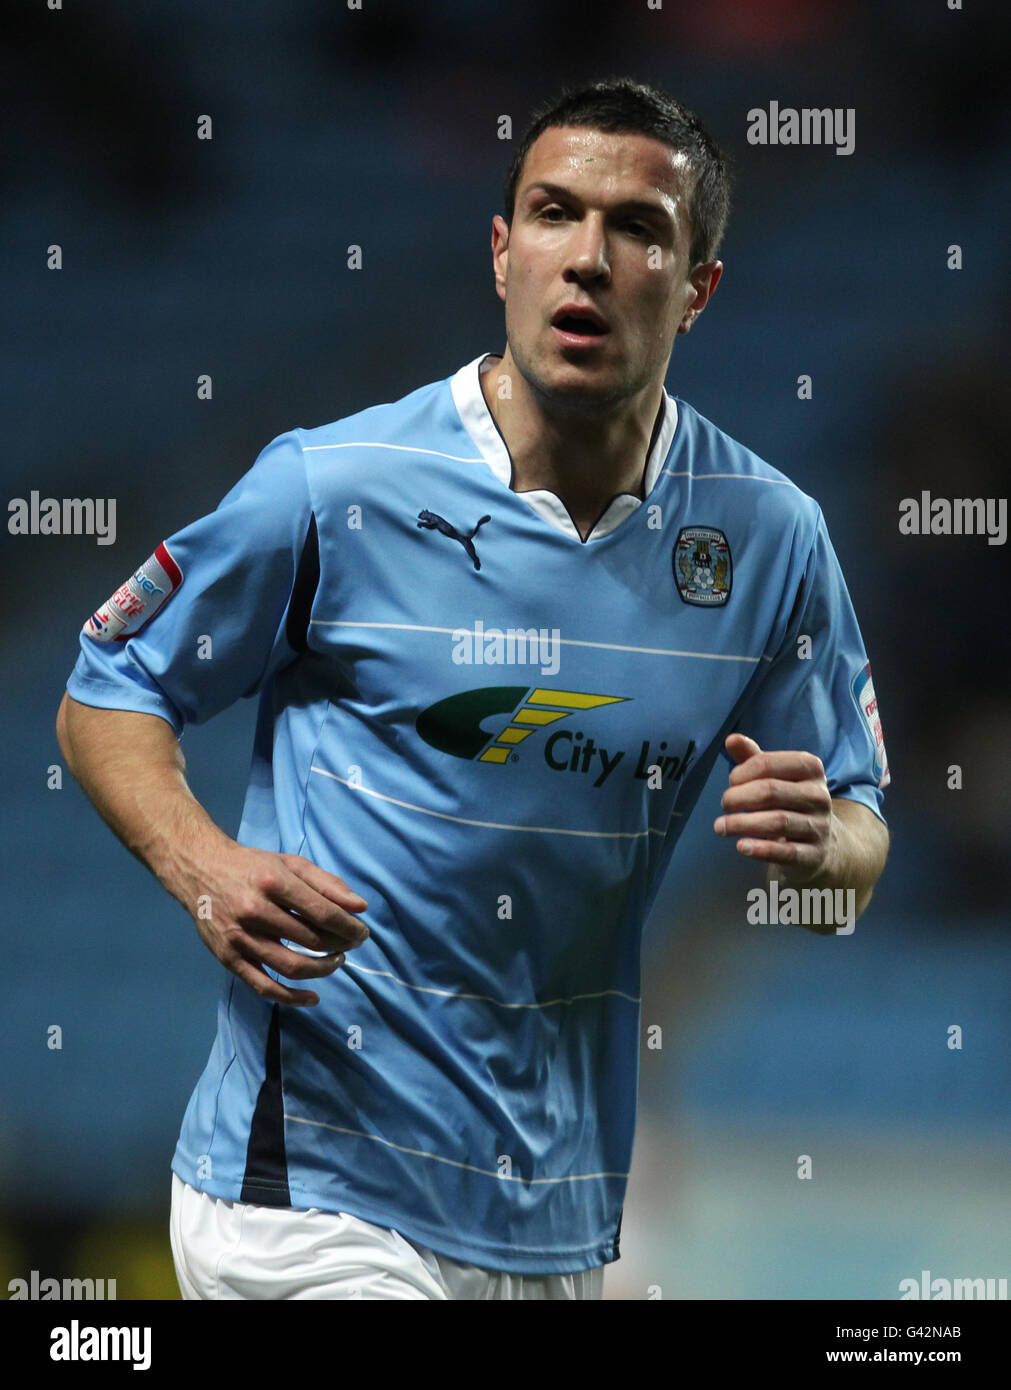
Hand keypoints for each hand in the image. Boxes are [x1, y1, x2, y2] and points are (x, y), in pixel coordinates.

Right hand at [177, 843, 369, 1007]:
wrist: (199, 870)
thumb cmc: (252, 866)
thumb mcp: (290, 863)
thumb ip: (327, 883)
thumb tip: (361, 908)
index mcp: (273, 882)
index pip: (322, 912)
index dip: (349, 927)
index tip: (362, 932)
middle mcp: (255, 911)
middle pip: (311, 940)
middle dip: (340, 945)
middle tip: (352, 944)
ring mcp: (239, 938)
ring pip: (291, 966)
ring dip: (323, 969)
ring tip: (337, 960)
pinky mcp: (228, 958)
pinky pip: (263, 986)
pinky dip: (291, 998)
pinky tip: (313, 997)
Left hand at [713, 733, 836, 883]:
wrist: (823, 844)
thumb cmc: (789, 801)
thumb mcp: (775, 776)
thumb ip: (753, 758)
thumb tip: (731, 739)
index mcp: (810, 768)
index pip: (767, 764)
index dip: (741, 773)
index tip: (730, 783)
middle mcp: (819, 796)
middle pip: (770, 791)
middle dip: (738, 797)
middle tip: (724, 804)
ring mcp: (819, 826)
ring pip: (777, 821)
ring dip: (742, 823)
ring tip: (720, 826)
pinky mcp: (814, 855)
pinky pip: (786, 852)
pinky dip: (761, 849)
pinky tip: (740, 846)